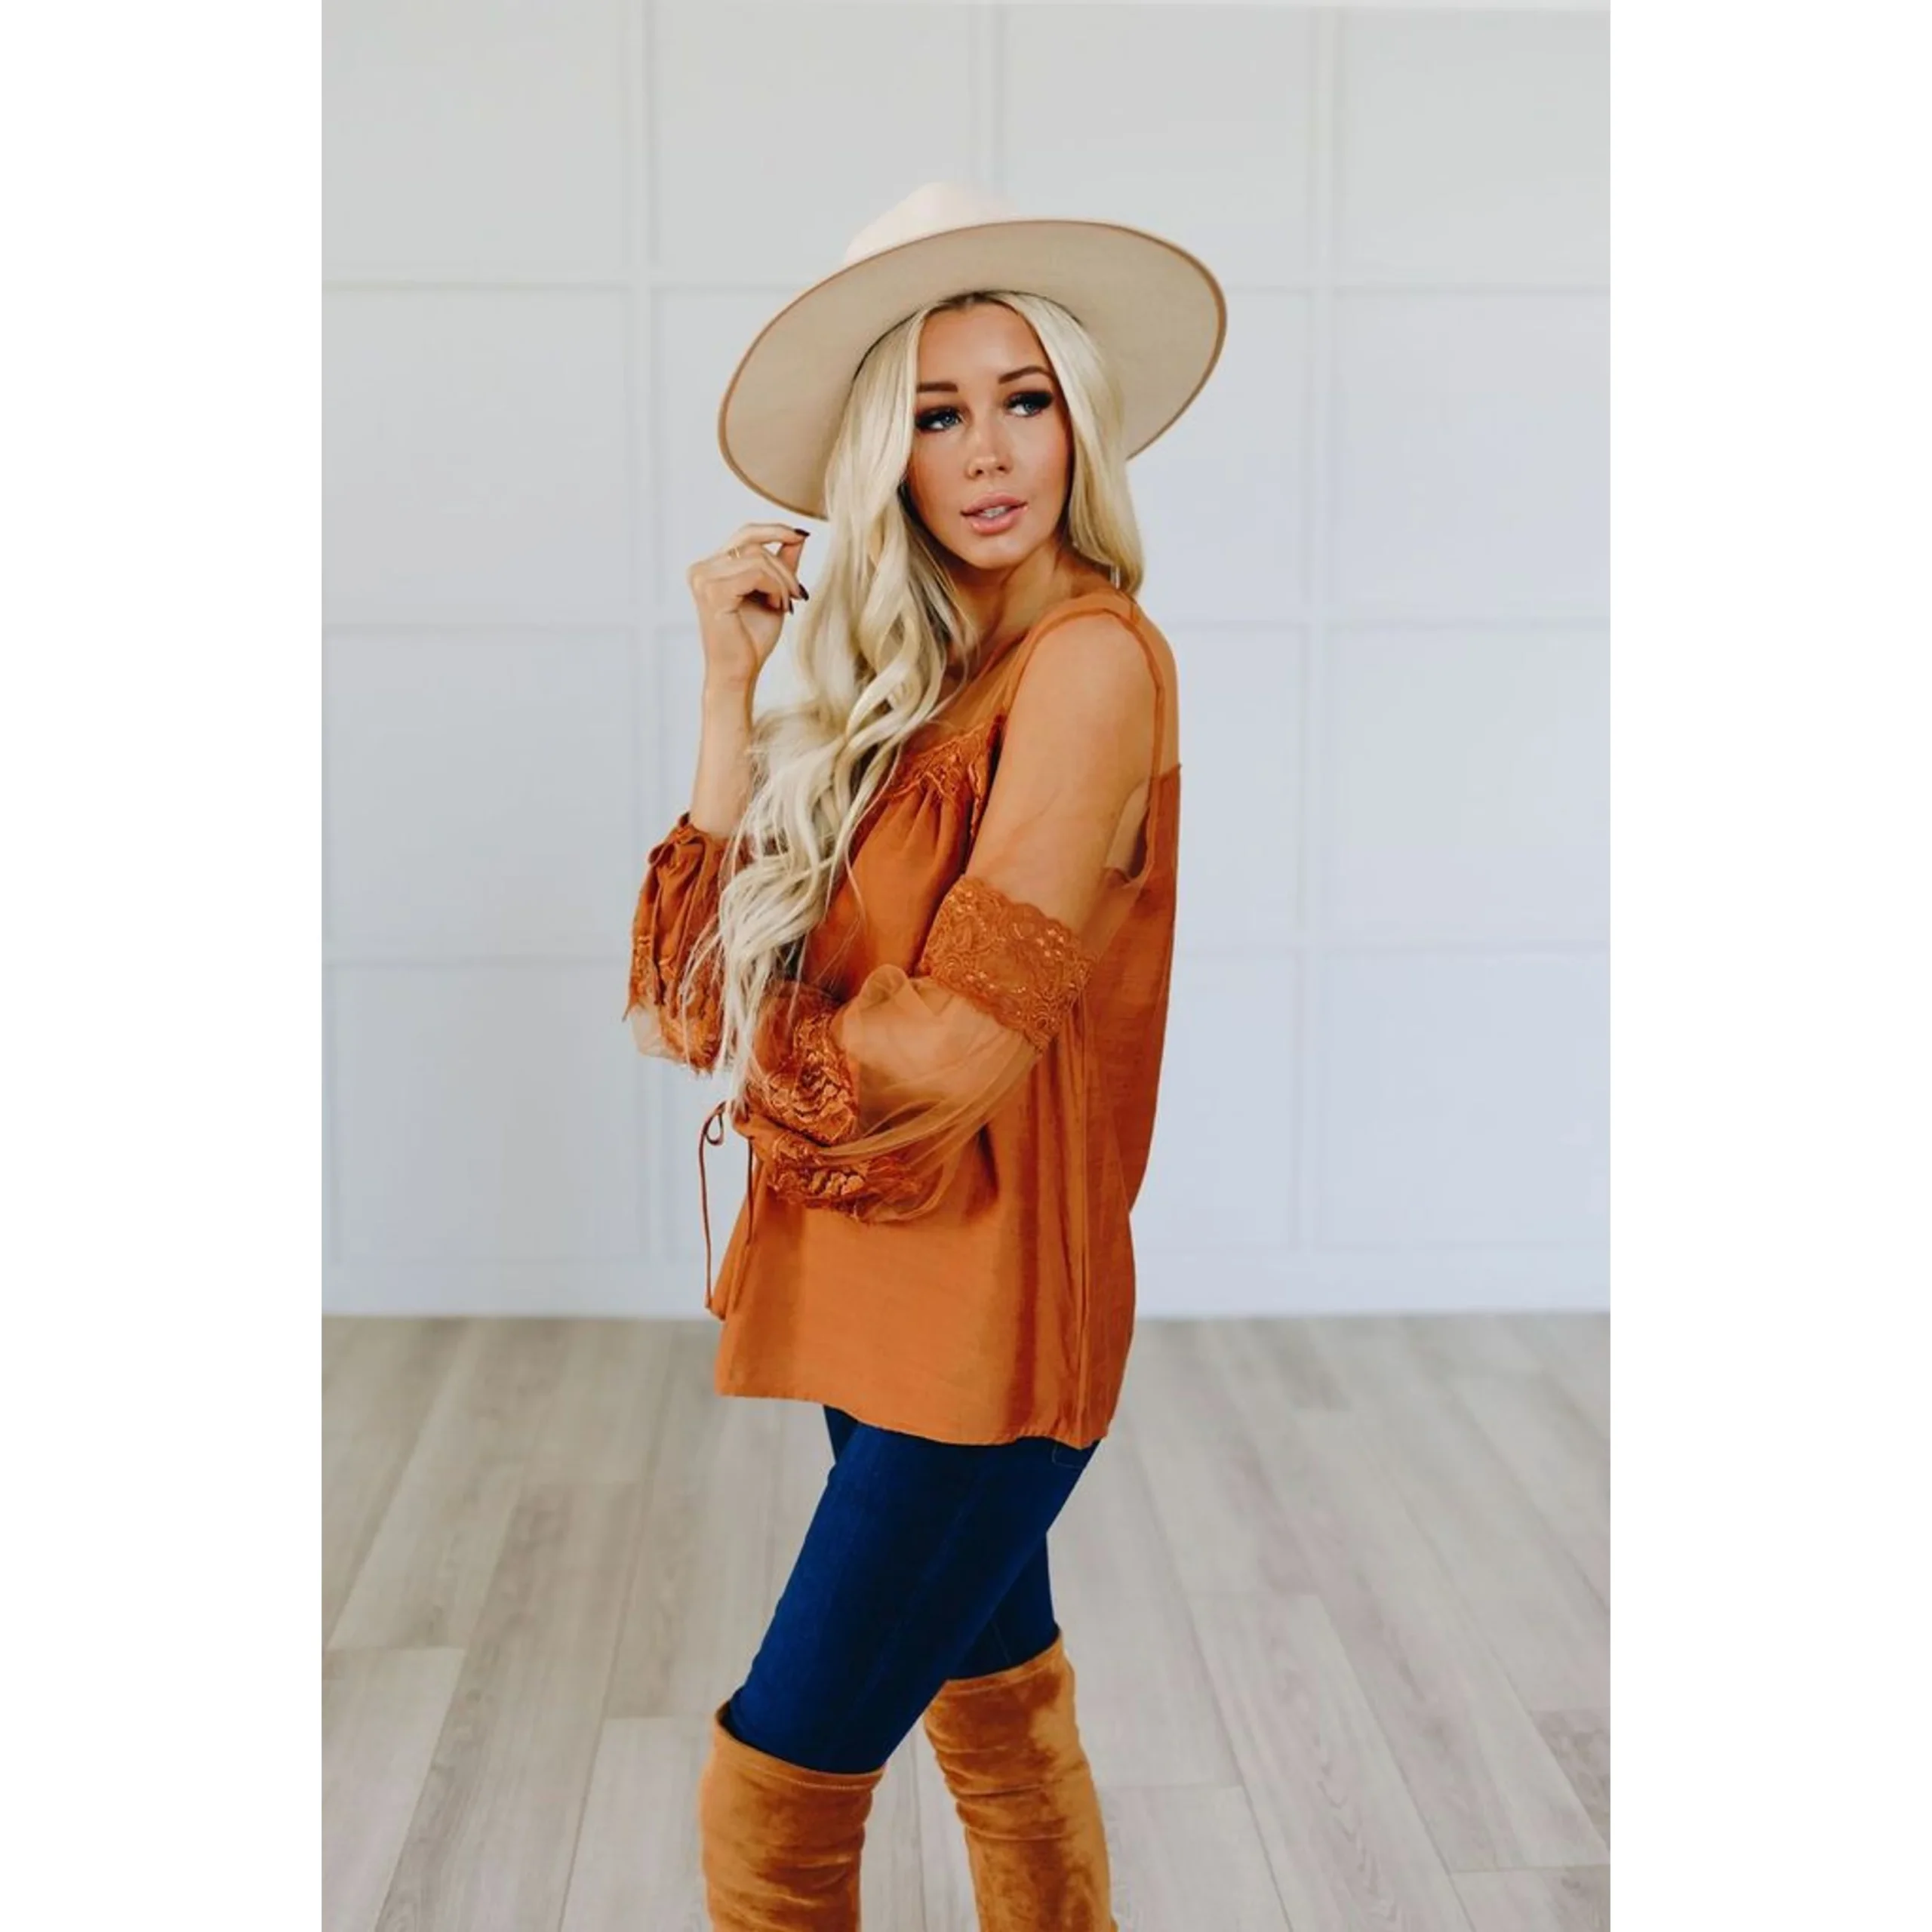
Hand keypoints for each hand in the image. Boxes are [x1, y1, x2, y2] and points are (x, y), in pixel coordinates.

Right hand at [686, 523, 810, 687]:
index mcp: (710, 567)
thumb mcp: (772, 593)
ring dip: (782, 581)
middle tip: (799, 594)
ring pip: (757, 557)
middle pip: (753, 544)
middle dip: (784, 567)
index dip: (774, 530)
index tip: (800, 536)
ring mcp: (703, 579)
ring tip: (786, 604)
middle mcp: (701, 569)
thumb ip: (781, 564)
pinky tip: (777, 606)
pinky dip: (776, 588)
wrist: (738, 674)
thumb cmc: (751, 639)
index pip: (744, 534)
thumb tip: (798, 534)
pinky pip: (756, 573)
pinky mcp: (713, 592)